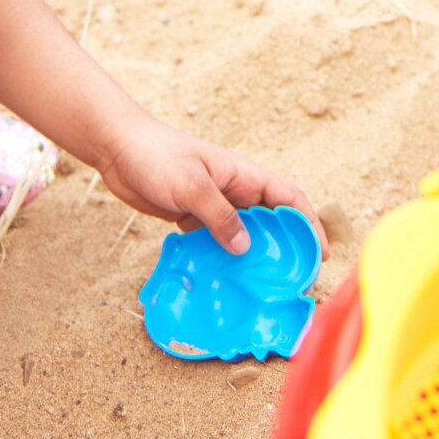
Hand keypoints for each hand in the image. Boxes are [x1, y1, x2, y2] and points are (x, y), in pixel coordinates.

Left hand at [96, 115, 327, 258]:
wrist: (120, 148)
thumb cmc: (158, 156)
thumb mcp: (192, 185)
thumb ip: (219, 215)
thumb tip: (246, 248)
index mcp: (244, 175)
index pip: (288, 198)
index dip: (308, 223)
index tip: (319, 252)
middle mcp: (235, 191)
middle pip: (270, 221)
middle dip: (285, 248)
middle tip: (292, 281)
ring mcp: (214, 205)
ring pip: (243, 234)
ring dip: (252, 258)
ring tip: (261, 289)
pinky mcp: (193, 217)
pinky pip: (215, 241)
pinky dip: (222, 259)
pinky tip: (223, 281)